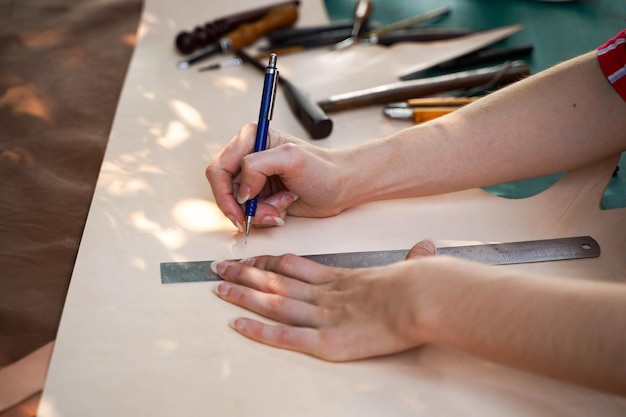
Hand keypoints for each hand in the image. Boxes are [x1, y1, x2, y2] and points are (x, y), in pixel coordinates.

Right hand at [206, 123, 351, 230]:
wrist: (340, 187)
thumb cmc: (322, 169)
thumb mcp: (291, 158)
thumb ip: (257, 165)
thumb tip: (241, 190)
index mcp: (251, 139)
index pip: (219, 168)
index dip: (226, 192)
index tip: (242, 207)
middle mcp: (248, 157)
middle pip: (225, 190)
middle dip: (244, 208)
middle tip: (262, 215)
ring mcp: (254, 178)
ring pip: (238, 205)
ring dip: (259, 212)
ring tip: (283, 204)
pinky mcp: (261, 195)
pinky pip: (250, 213)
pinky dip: (266, 215)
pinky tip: (284, 205)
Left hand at [212, 240, 436, 360]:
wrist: (425, 297)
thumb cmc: (423, 285)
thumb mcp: (416, 268)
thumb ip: (414, 260)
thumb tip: (426, 247)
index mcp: (342, 279)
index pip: (296, 267)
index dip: (270, 263)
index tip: (251, 259)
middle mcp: (326, 295)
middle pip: (276, 282)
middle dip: (244, 275)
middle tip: (218, 268)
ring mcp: (324, 317)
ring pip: (274, 302)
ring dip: (242, 295)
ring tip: (217, 288)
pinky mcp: (327, 343)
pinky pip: (285, 335)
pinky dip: (259, 330)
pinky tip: (236, 324)